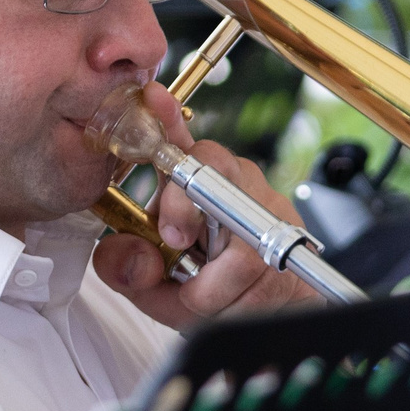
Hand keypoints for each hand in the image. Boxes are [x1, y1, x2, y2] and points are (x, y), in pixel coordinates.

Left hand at [92, 81, 325, 327]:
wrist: (272, 311)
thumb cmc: (211, 290)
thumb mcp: (154, 285)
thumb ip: (127, 269)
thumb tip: (125, 255)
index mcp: (193, 183)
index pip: (177, 144)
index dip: (164, 120)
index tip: (153, 99)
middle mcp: (229, 184)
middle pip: (207, 169)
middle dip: (181, 204)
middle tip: (172, 238)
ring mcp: (261, 206)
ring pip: (226, 229)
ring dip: (205, 279)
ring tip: (201, 294)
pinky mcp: (285, 237)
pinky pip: (247, 265)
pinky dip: (224, 295)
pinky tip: (226, 300)